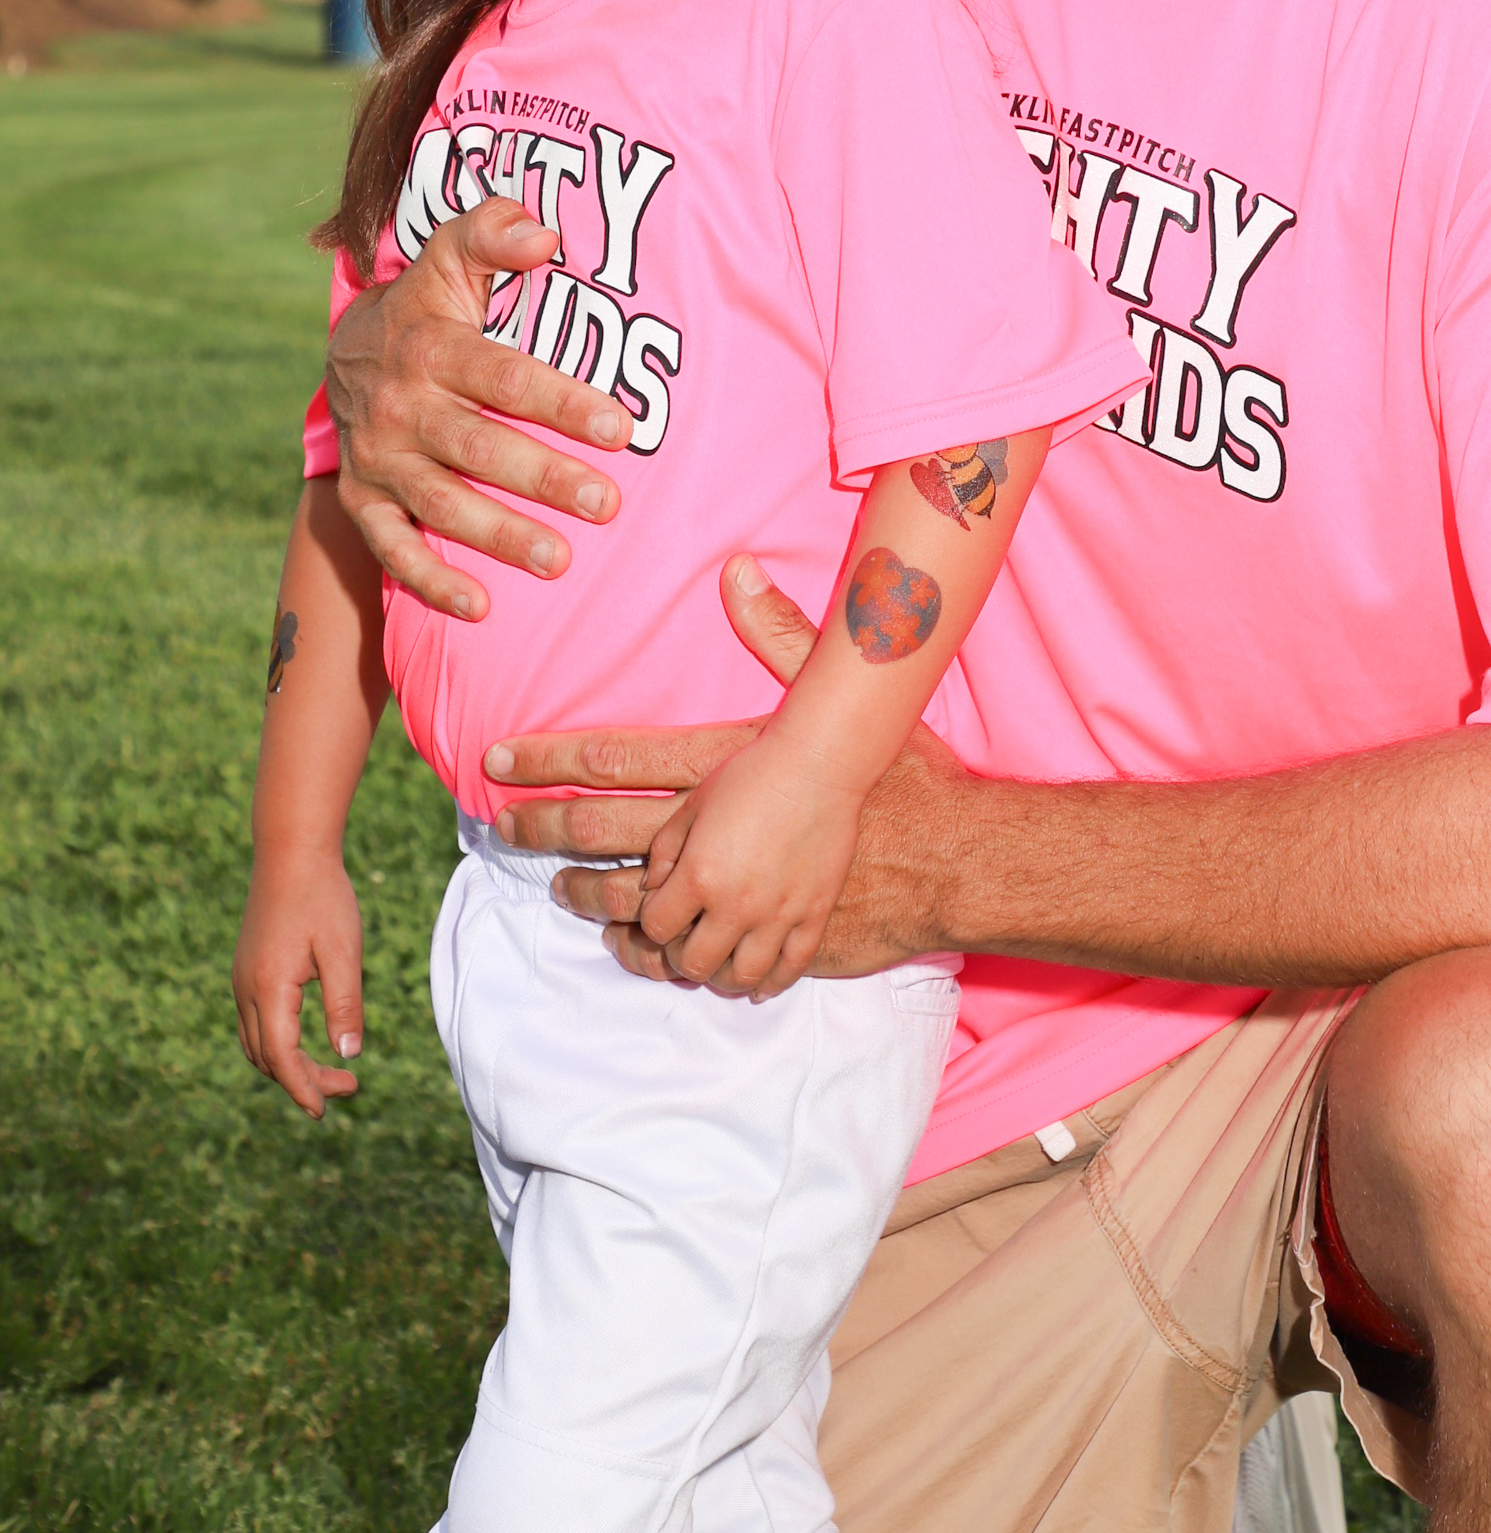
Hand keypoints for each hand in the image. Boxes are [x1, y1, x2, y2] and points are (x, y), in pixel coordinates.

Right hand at [233, 855, 364, 1118]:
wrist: (291, 851)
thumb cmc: (323, 897)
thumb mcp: (343, 951)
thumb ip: (345, 1005)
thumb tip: (350, 1055)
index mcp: (269, 989)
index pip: (282, 1059)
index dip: (304, 1088)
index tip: (325, 1111)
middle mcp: (246, 989)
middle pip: (268, 1058)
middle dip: (303, 1080)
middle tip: (348, 1086)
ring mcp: (241, 979)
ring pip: (256, 1043)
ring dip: (288, 1065)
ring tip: (330, 1071)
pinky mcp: (246, 969)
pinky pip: (254, 1022)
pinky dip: (277, 1043)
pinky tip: (305, 1040)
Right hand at [327, 200, 633, 619]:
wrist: (345, 353)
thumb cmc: (430, 306)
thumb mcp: (452, 257)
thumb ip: (493, 234)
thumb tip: (542, 234)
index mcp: (430, 347)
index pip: (504, 377)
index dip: (561, 402)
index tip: (621, 429)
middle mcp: (401, 406)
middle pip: (478, 447)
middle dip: (543, 478)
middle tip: (606, 504)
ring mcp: (379, 458)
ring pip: (441, 504)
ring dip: (499, 536)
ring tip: (559, 560)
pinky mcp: (363, 500)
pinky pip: (391, 549)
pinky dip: (430, 581)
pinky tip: (479, 607)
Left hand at [490, 557, 975, 986]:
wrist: (952, 854)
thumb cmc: (897, 772)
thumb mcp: (832, 698)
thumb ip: (779, 634)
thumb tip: (739, 567)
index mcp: (725, 773)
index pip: (612, 759)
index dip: (548, 759)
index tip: (496, 758)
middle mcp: (719, 842)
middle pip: (604, 838)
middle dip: (544, 835)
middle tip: (503, 832)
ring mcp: (743, 902)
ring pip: (642, 919)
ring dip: (599, 909)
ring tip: (570, 898)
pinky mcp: (771, 945)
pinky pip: (701, 965)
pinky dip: (670, 959)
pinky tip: (654, 952)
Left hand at [636, 737, 863, 997]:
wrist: (819, 765)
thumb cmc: (753, 774)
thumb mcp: (693, 803)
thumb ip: (665, 849)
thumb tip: (651, 888)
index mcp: (699, 875)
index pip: (656, 928)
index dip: (652, 924)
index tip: (661, 912)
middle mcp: (736, 905)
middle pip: (693, 963)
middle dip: (681, 957)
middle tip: (686, 943)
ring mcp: (779, 915)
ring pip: (740, 976)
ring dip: (721, 975)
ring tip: (720, 961)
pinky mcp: (814, 915)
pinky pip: (791, 968)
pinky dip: (771, 984)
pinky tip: (760, 984)